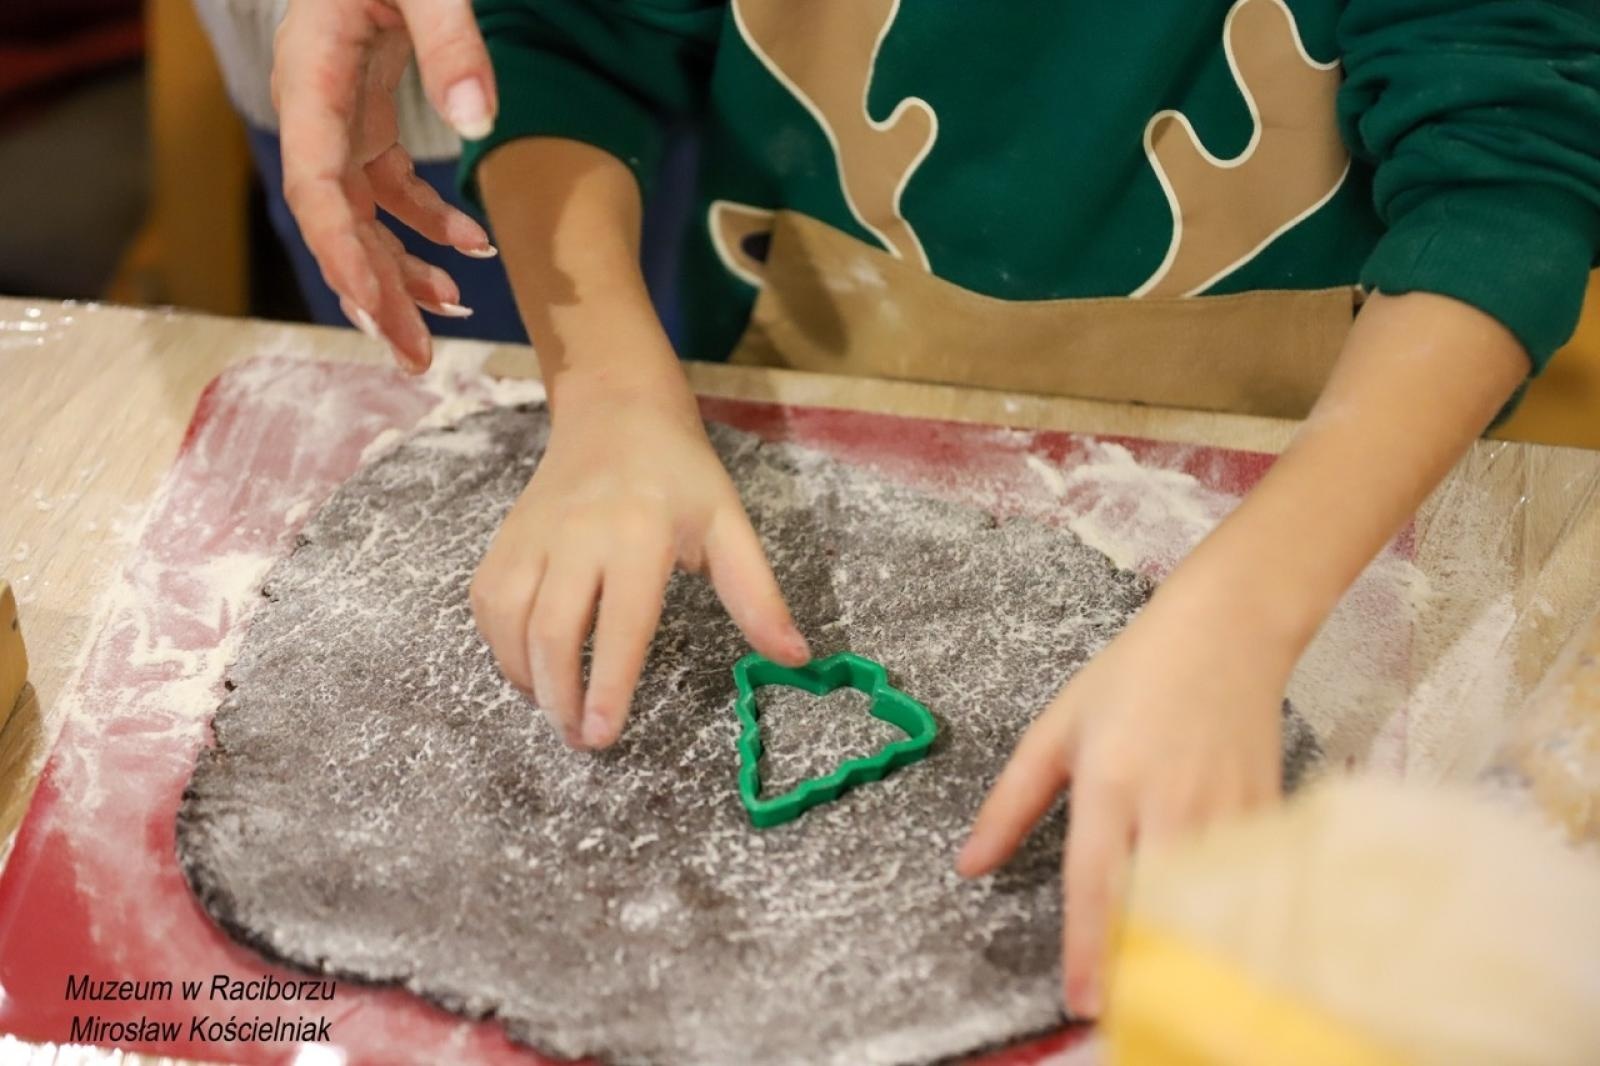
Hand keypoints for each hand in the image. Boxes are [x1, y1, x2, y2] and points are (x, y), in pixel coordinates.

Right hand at [273, 0, 498, 370]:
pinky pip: (390, 188)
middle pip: (336, 221)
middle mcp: (316, 109)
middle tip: (414, 359)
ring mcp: (340, 117)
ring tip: (451, 319)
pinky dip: (429, 224)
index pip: (316, 188)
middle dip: (374, 293)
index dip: (343, 256)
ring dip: (403, 270)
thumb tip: (476, 121)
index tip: (376, 315)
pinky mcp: (366, 116)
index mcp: (313, 79)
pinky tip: (472, 249)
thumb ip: (451, 40)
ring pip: (363, 215)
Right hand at [469, 379, 810, 748]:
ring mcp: (532, 536)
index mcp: (639, 533)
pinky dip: (500, 647)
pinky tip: (531, 669)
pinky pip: (487, 603)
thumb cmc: (679, 473)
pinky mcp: (505, 539)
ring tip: (557, 712)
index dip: (610, 684)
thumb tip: (797, 658)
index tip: (604, 735)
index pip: (621, 623)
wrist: (616, 409)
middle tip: (583, 740)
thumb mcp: (730, 524)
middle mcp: (577, 535)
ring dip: (528, 678)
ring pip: (510, 621)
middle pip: (553, 631)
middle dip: (562, 698)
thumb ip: (758, 595)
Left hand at [956, 577, 1290, 1017]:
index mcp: (1112, 782)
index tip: (1082, 1002)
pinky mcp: (1266, 811)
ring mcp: (1226, 810)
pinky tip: (1218, 953)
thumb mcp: (1055, 730)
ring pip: (1206, 903)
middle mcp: (1171, 803)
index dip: (1090, 947)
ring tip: (1166, 998)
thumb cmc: (1132, 677)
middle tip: (1119, 1015)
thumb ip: (1010, 802)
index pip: (1096, 881)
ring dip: (1186, 952)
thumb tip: (969, 866)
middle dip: (1139, 965)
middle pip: (1156, 905)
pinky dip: (1231, 921)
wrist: (1226, 633)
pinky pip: (1248, 883)